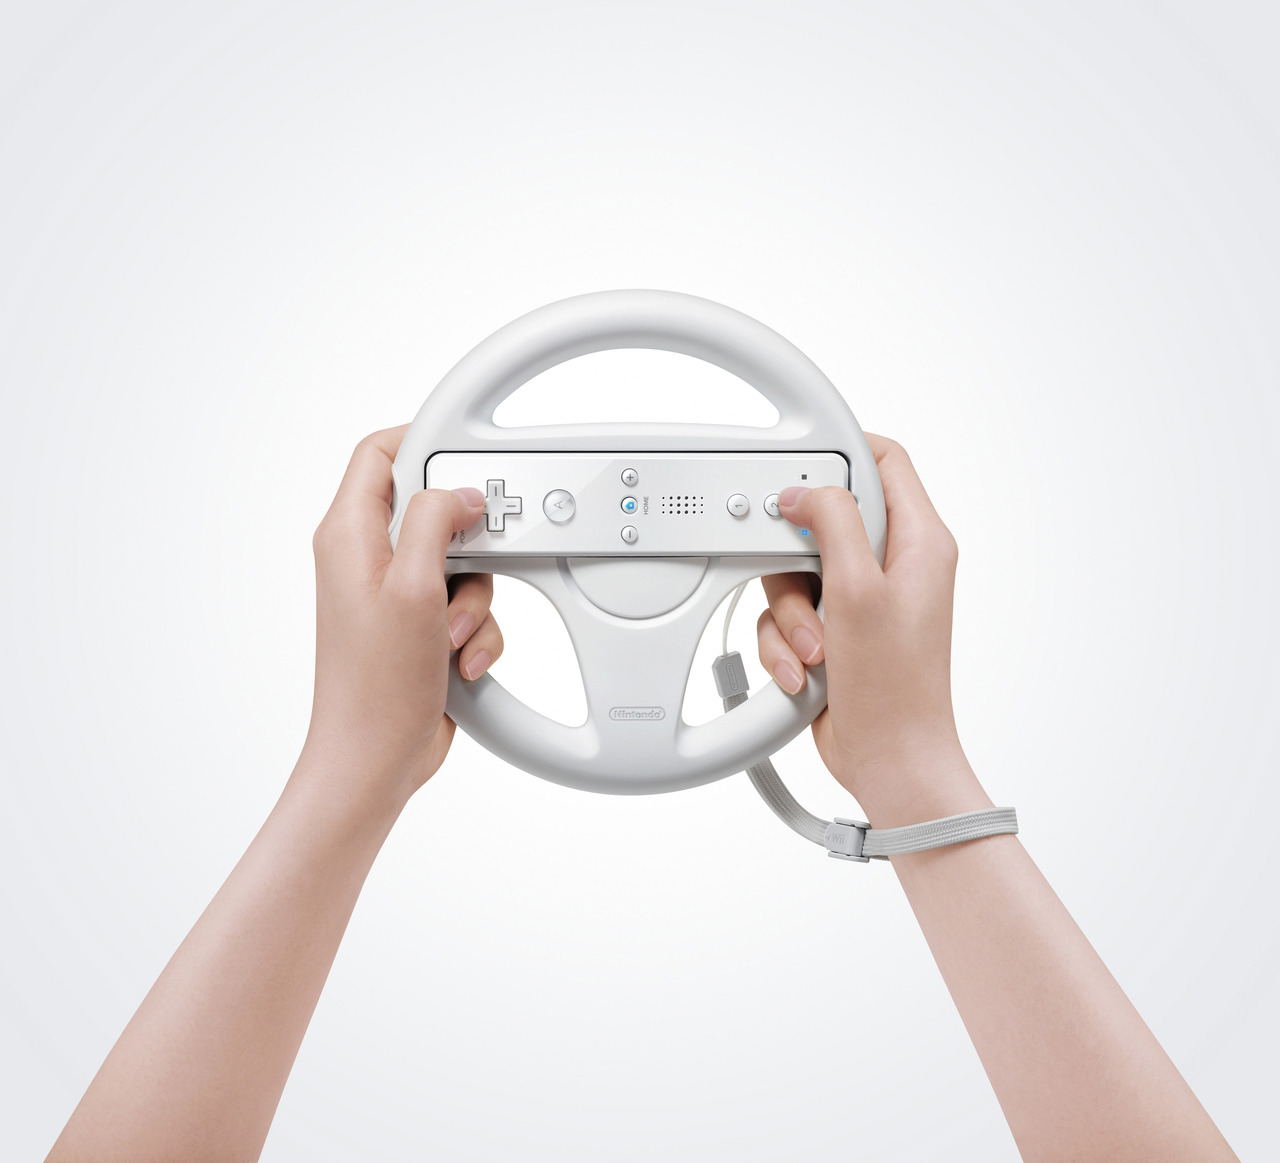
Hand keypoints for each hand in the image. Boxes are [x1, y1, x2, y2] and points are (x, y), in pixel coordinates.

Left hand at [302, 426, 502, 806]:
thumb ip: (438, 522)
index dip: (424, 443)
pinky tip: (457, 659)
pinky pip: (467, 606)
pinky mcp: (420, 626)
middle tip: (476, 560)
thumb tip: (463, 492)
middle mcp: (369, 559)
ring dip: (474, 600)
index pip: (379, 455)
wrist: (375, 758)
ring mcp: (396, 594)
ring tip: (449, 635)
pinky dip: (475, 632)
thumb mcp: (414, 588)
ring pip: (461, 563)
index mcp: (349, 535)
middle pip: (435, 511)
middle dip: (468, 544)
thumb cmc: (375, 685)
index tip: (468, 459)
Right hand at [756, 436, 985, 822]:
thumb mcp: (857, 591)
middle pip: (823, 521)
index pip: (884, 462)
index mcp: (919, 542)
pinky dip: (786, 643)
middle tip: (803, 585)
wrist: (889, 760)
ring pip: (795, 572)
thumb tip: (803, 489)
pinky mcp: (834, 630)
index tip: (798, 470)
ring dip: (790, 615)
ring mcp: (861, 600)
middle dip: (796, 562)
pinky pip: (789, 615)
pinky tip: (805, 672)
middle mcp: (893, 565)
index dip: (839, 454)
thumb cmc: (894, 688)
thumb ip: (832, 523)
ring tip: (816, 649)